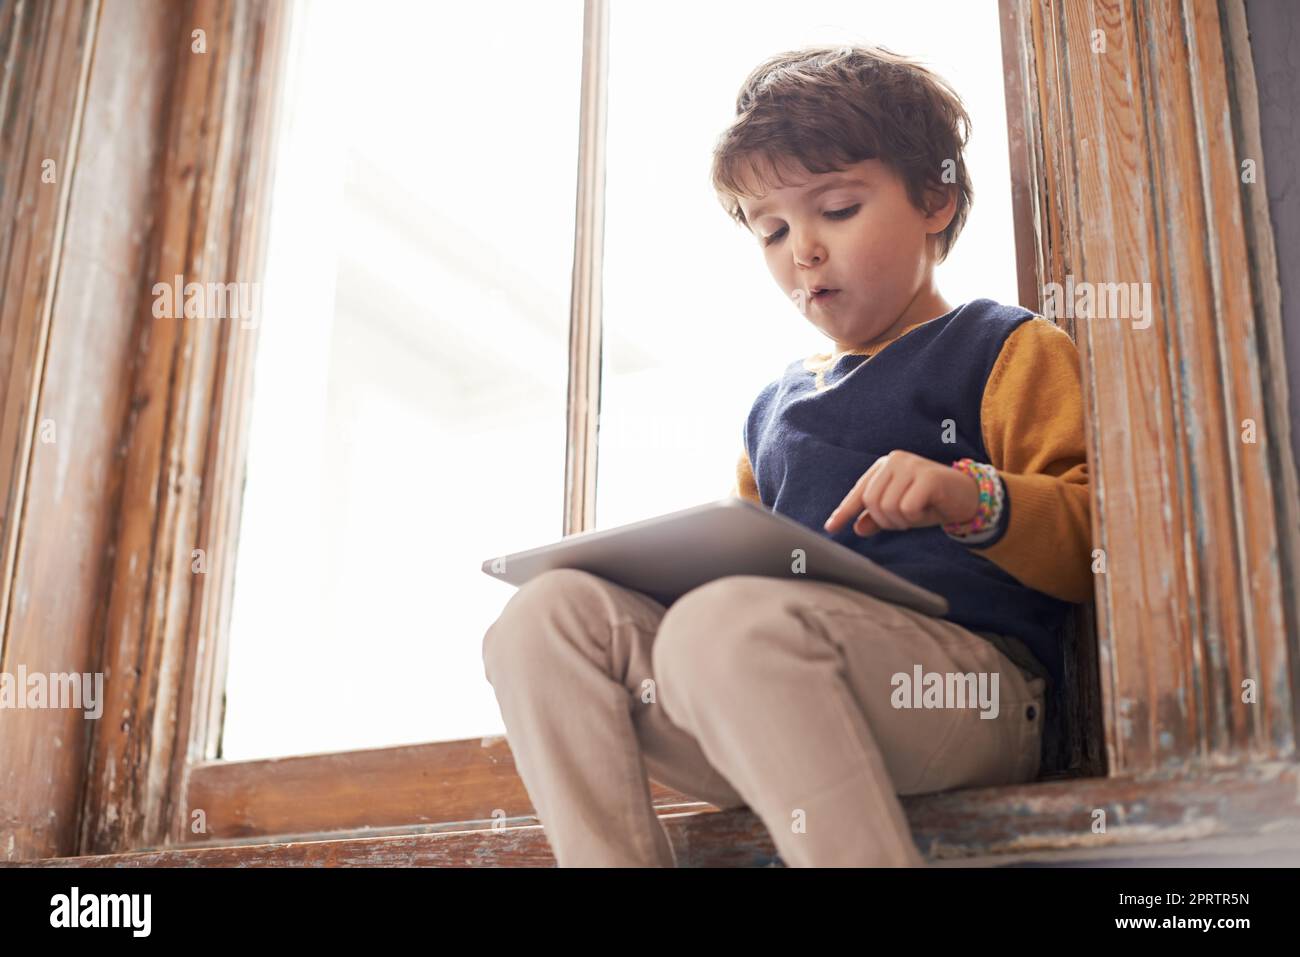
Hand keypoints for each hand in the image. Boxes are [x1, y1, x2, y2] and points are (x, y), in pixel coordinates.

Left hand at [822, 450, 980, 536]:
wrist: (969, 496)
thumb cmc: (932, 502)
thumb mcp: (901, 512)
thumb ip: (878, 517)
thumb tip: (857, 528)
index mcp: (884, 466)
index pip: (859, 492)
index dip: (844, 511)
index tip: (831, 528)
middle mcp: (894, 461)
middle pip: (872, 502)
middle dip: (885, 521)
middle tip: (904, 521)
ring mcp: (911, 466)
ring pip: (888, 507)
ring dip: (902, 521)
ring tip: (916, 514)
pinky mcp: (928, 476)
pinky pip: (908, 508)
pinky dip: (915, 517)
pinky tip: (927, 510)